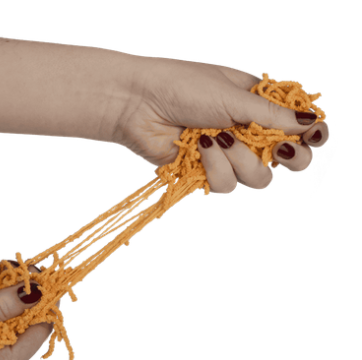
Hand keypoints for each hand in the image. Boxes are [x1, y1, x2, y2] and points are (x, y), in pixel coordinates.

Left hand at [113, 57, 328, 192]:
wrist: (137, 104)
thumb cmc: (181, 87)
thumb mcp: (232, 95)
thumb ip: (270, 114)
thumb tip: (310, 124)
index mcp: (255, 105)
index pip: (295, 126)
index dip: (308, 135)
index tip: (310, 136)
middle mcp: (244, 131)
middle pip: (286, 160)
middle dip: (288, 157)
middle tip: (278, 149)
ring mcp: (224, 154)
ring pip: (257, 178)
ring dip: (239, 159)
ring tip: (216, 137)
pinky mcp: (203, 172)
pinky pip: (225, 184)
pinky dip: (214, 166)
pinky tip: (199, 147)